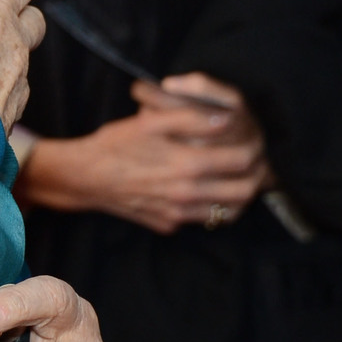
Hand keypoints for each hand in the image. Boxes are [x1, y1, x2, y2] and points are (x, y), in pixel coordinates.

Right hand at [22, 73, 271, 234]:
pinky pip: (203, 219)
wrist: (84, 177)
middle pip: (245, 191)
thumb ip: (192, 116)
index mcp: (187, 164)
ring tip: (242, 177)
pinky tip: (209, 190)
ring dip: (241, 195)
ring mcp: (178, 214)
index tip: (257, 140)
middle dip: (258, 175)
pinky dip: (214, 207)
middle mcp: (187, 194)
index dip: (256, 148)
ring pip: (229, 211)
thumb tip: (228, 117)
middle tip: (257, 161)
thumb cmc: (116, 144)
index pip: (243, 160)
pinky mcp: (168, 224)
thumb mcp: (150, 121)